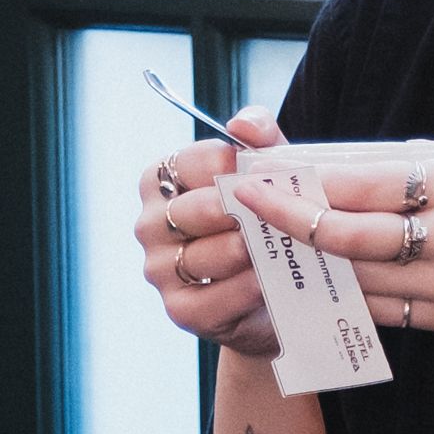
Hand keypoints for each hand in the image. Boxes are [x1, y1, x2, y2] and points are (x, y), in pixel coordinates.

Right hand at [138, 108, 286, 361]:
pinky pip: (214, 298)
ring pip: (208, 254)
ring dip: (250, 252)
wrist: (275, 295)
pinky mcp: (179, 310)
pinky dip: (245, 289)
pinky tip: (268, 282)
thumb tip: (242, 123)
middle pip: (199, 209)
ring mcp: (159, 269)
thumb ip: (260, 138)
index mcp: (161, 180)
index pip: (196, 161)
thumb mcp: (268, 174)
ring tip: (281, 247)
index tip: (270, 177)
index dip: (239, 167)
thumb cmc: (265, 223)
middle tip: (283, 214)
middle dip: (246, 211)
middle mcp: (150, 223)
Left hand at [228, 137, 433, 378]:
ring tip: (263, 248)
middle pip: (344, 226)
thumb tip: (359, 163)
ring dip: (304, 263)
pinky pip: (381, 311)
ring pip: (353, 275)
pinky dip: (341, 300)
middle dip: (285, 216)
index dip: (301, 172)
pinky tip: (312, 291)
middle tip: (240, 206)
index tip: (259, 166)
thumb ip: (429, 166)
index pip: (360, 174)